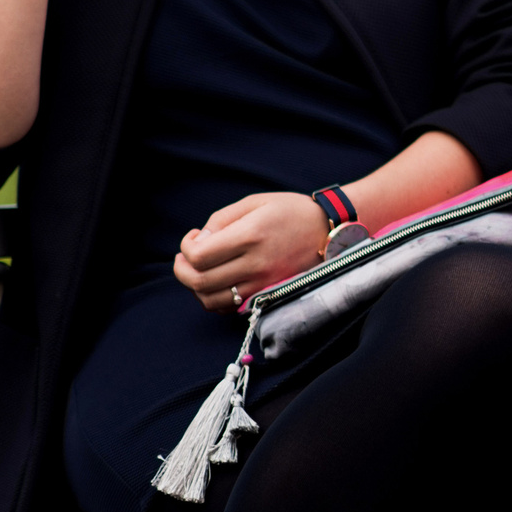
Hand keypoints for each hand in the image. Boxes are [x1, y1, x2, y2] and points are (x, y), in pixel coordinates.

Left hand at [174, 191, 331, 311]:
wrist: (330, 231)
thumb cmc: (291, 211)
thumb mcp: (255, 202)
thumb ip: (221, 219)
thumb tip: (198, 241)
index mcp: (251, 236)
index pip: (199, 255)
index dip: (185, 248)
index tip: (193, 237)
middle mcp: (256, 264)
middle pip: (200, 281)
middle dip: (182, 270)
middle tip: (186, 257)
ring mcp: (263, 283)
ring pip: (211, 300)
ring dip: (196, 287)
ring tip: (200, 271)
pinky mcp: (269, 294)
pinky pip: (229, 309)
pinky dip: (215, 300)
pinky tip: (219, 282)